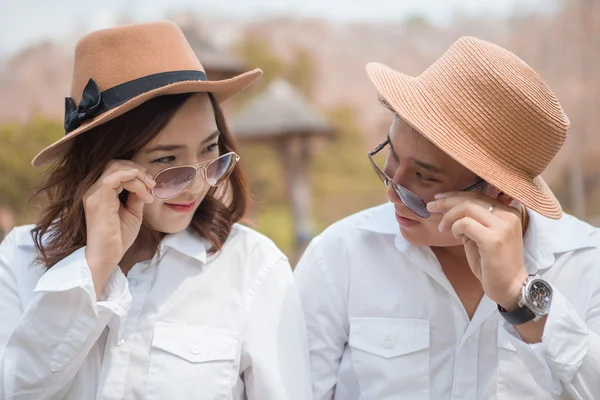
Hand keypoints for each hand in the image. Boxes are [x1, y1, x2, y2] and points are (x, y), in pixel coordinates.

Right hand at [83, 160, 154, 294]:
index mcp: (102, 192)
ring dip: (137, 176)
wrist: (107, 257)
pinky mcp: (98, 201)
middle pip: (115, 164)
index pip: (117, 169)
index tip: (152, 186)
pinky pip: (112, 179)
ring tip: (149, 189)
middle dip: (137, 170)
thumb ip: (137, 196)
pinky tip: (143, 186)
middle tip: (152, 184)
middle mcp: (94, 190)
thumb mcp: (133, 212)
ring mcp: (94, 194)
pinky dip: (130, 178)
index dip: (136, 172)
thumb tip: (146, 186)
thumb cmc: (118, 237)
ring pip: (115, 169)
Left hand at [426, 192, 527, 309]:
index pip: (478, 195)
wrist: (509, 286)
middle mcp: (508, 215)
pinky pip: (465, 224)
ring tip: (442, 227)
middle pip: (471, 199)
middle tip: (431, 207)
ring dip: (449, 216)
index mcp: (508, 212)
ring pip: (467, 208)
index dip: (455, 195)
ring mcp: (502, 227)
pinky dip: (455, 228)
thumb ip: (471, 221)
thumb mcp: (482, 236)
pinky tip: (455, 236)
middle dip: (446, 201)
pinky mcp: (493, 239)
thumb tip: (448, 208)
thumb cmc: (493, 263)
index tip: (439, 198)